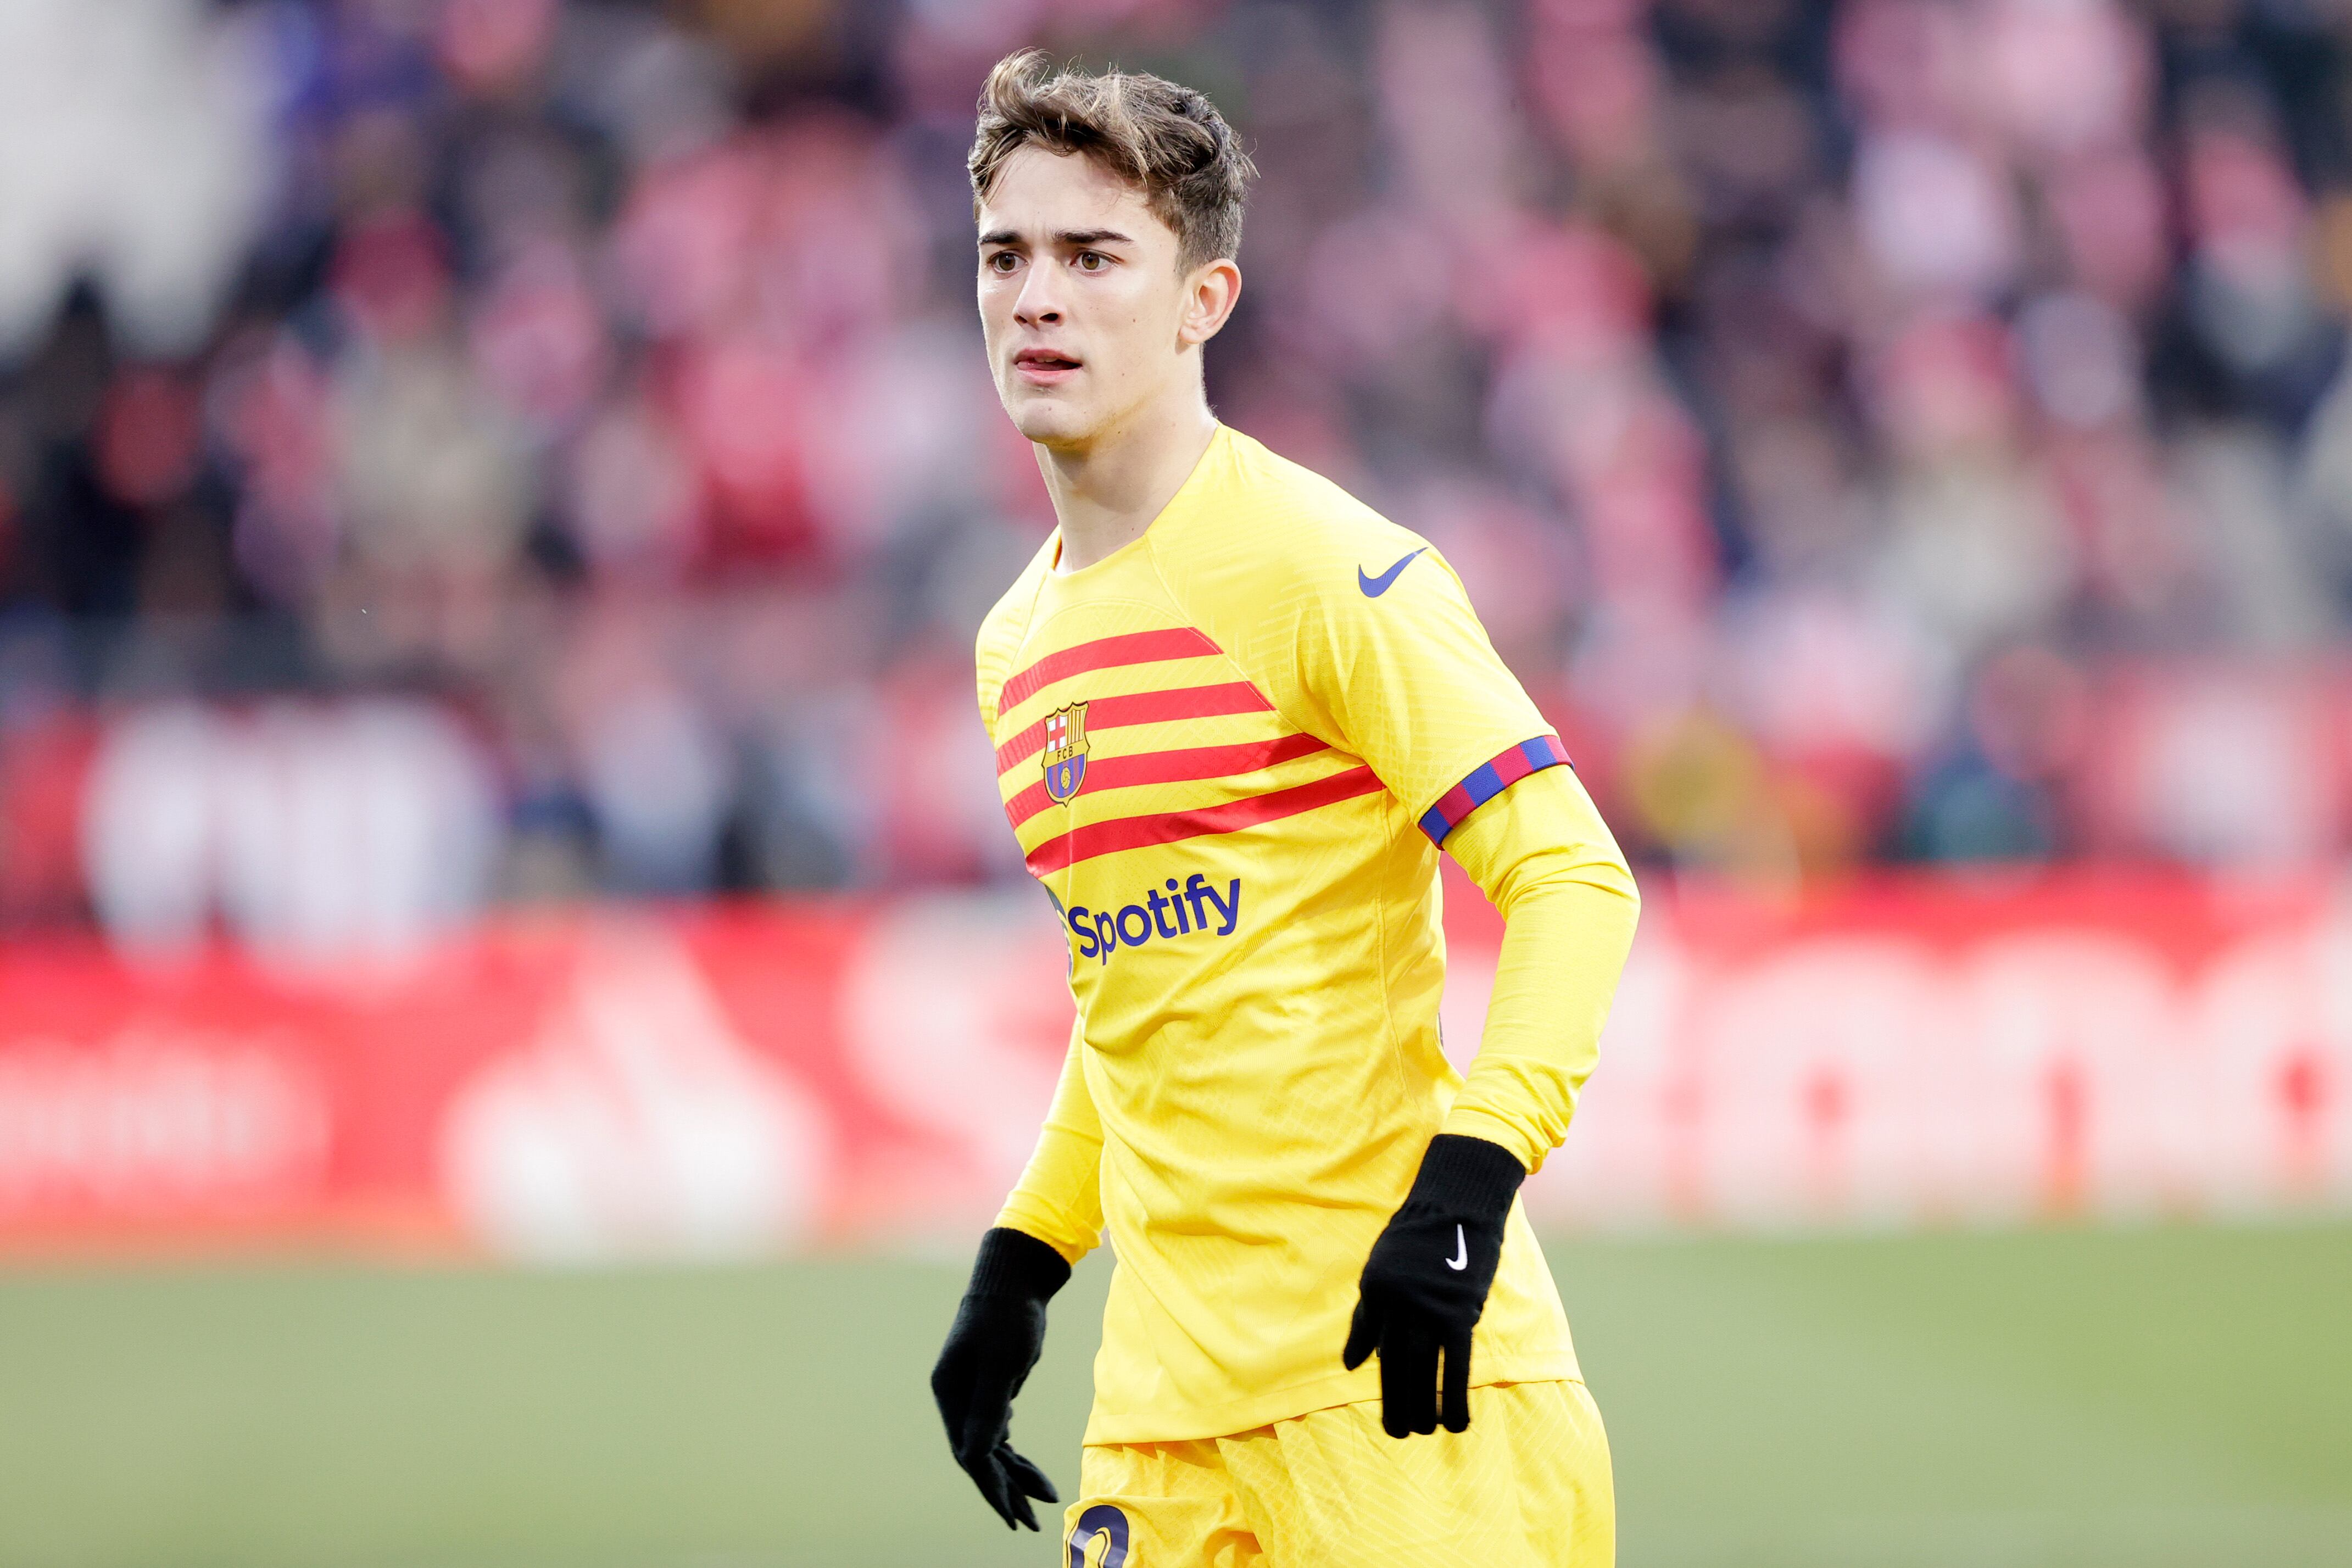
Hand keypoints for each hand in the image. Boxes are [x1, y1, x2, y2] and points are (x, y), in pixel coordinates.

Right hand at [931, 1227, 1069, 1528]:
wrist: (1016, 1275)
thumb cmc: (1008, 1314)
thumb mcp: (1002, 1362)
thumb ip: (989, 1409)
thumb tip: (977, 1457)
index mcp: (950, 1392)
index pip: (969, 1452)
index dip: (991, 1487)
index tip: (1013, 1515)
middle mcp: (956, 1396)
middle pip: (979, 1454)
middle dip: (1004, 1489)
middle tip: (1029, 1522)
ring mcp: (972, 1391)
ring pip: (992, 1443)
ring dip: (1014, 1470)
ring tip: (1042, 1497)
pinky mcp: (991, 1384)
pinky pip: (999, 1426)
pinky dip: (1013, 1448)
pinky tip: (1022, 1463)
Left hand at [1341, 1133, 1525, 1437]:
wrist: (1457, 1203)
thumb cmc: (1421, 1235)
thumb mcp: (1383, 1267)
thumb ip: (1368, 1315)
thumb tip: (1351, 1364)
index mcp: (1374, 1289)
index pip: (1371, 1344)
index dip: (1377, 1377)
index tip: (1387, 1403)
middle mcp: (1395, 1303)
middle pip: (1393, 1366)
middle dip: (1395, 1404)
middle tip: (1400, 1433)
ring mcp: (1426, 1309)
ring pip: (1421, 1372)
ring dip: (1422, 1408)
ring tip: (1424, 1432)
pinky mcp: (1458, 1313)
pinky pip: (1455, 1366)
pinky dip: (1456, 1398)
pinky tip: (1456, 1422)